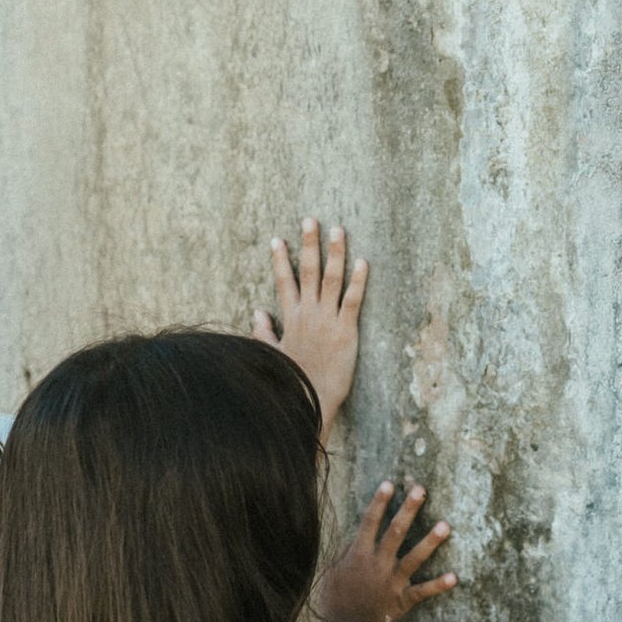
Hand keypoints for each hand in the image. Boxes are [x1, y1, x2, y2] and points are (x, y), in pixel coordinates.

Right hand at [254, 217, 366, 438]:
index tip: (277, 239)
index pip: (283, 282)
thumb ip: (265, 332)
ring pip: (331, 278)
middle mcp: (307, 313)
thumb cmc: (293, 382)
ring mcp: (327, 320)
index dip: (280, 259)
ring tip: (337, 229)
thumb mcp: (273, 355)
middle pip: (307, 271)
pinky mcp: (346, 331)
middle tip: (310, 219)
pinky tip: (363, 261)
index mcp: (290, 318)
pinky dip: (358, 281)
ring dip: (334, 253)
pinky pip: (353, 300)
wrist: (308, 402)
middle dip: (308, 244)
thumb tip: (257, 313)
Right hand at [316, 481, 458, 621]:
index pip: (369, 523)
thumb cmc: (335, 597)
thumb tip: (359, 532)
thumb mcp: (334, 569)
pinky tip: (455, 577)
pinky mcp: (401, 600)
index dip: (379, 503)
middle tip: (421, 490)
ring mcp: (391, 582)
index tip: (389, 484)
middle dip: (408, 510)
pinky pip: (422, 591)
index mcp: (358, 554)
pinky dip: (438, 585)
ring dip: (430, 541)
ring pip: (414, 558)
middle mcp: (377, 564)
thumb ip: (348, 550)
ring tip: (446, 525)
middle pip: (396, 532)